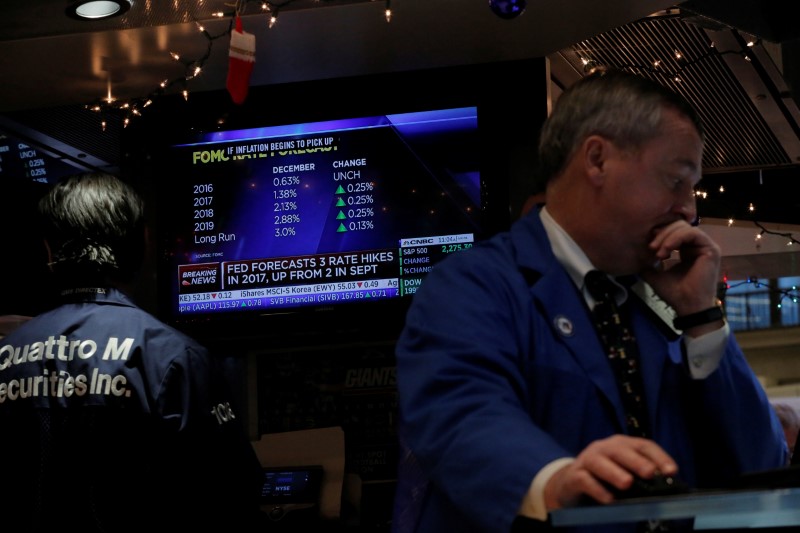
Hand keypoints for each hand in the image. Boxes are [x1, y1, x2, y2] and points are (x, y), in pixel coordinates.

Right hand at [543, 435, 677, 509]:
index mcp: (621, 445)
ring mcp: (588, 460)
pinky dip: (597, 489)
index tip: (671, 471)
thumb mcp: (624, 472)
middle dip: (636, 461)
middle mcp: (604, 448)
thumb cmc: (604, 477)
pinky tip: (608, 499)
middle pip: (620, 451)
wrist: (572, 482)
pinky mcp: (575, 475)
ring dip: (614, 473)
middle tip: (649, 473)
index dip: (658, 456)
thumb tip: (663, 486)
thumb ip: (640, 476)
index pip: (643, 445)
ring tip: (627, 484)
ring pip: (600, 462)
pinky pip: (585, 480)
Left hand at [640, 220, 720, 316]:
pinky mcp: (711, 249)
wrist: (687, 306)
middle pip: (678, 226)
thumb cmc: (674, 293)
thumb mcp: (655, 274)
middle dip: (661, 234)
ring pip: (684, 227)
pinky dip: (676, 238)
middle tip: (651, 248)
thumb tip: (635, 254)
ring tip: (658, 252)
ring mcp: (706, 246)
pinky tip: (667, 249)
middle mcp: (697, 246)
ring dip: (667, 237)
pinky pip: (692, 233)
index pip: (673, 231)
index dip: (659, 234)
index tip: (647, 246)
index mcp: (687, 250)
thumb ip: (647, 263)